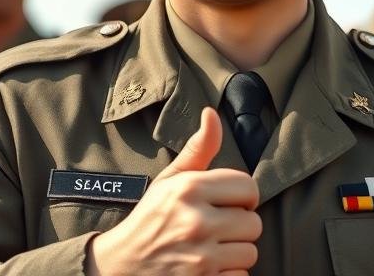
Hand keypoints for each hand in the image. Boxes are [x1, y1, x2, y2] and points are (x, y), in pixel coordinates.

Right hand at [86, 107, 261, 275]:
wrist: (120, 266)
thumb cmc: (150, 219)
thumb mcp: (169, 180)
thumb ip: (197, 149)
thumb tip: (212, 113)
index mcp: (188, 189)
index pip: (248, 186)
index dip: (241, 196)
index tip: (226, 203)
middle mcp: (195, 221)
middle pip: (254, 221)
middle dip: (238, 225)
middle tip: (217, 227)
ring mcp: (200, 257)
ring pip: (250, 251)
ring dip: (235, 251)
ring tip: (213, 247)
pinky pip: (242, 275)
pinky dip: (229, 273)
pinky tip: (210, 267)